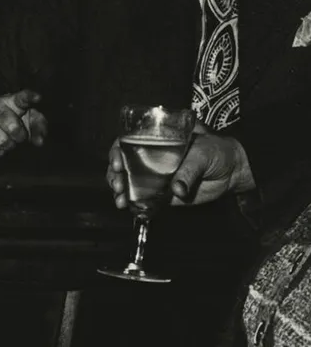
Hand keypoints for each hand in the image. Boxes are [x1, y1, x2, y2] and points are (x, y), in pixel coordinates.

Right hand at [0, 89, 47, 155]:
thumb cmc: (8, 116)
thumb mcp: (24, 115)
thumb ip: (37, 126)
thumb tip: (40, 141)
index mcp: (12, 101)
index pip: (22, 98)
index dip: (30, 98)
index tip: (38, 98)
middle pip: (13, 127)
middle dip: (20, 136)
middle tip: (19, 136)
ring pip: (3, 141)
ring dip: (9, 145)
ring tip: (8, 140)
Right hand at [106, 129, 254, 209]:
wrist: (232, 172)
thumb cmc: (218, 151)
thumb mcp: (203, 153)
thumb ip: (189, 171)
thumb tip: (177, 189)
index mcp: (160, 139)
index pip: (131, 140)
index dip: (118, 150)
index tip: (117, 161)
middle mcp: (153, 157)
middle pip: (124, 163)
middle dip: (115, 175)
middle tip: (118, 185)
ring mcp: (155, 176)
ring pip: (129, 182)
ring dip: (121, 191)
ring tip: (121, 200)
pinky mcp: (160, 194)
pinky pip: (142, 199)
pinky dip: (133, 205)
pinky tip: (128, 207)